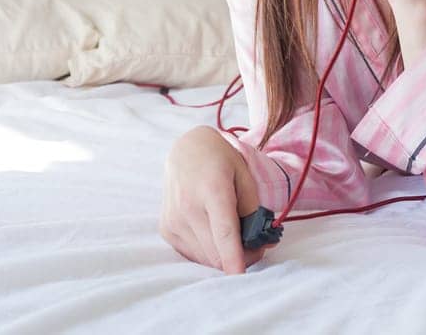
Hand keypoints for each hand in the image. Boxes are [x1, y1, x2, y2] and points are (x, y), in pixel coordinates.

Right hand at [158, 125, 270, 273]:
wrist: (185, 150)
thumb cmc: (220, 160)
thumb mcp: (244, 174)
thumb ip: (252, 208)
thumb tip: (259, 241)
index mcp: (212, 190)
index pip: (224, 231)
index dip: (233, 257)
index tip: (240, 276)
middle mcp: (188, 207)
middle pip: (217, 251)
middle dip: (239, 257)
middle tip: (254, 245)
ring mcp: (174, 220)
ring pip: (205, 257)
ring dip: (223, 256)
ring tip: (233, 236)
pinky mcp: (166, 230)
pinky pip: (192, 254)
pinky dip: (208, 251)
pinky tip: (213, 232)